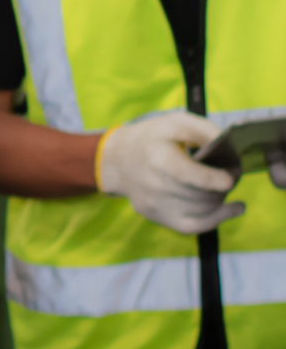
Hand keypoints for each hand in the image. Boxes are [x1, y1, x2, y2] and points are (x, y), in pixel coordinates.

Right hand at [97, 112, 241, 233]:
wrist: (116, 162)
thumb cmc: (150, 139)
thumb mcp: (174, 123)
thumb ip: (203, 130)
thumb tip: (228, 148)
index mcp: (159, 159)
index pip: (190, 176)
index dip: (215, 179)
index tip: (231, 176)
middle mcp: (155, 186)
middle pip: (202, 194)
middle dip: (224, 186)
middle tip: (233, 175)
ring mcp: (156, 205)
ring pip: (203, 210)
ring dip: (221, 198)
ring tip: (225, 187)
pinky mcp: (159, 217)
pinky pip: (195, 226)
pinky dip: (219, 219)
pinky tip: (233, 209)